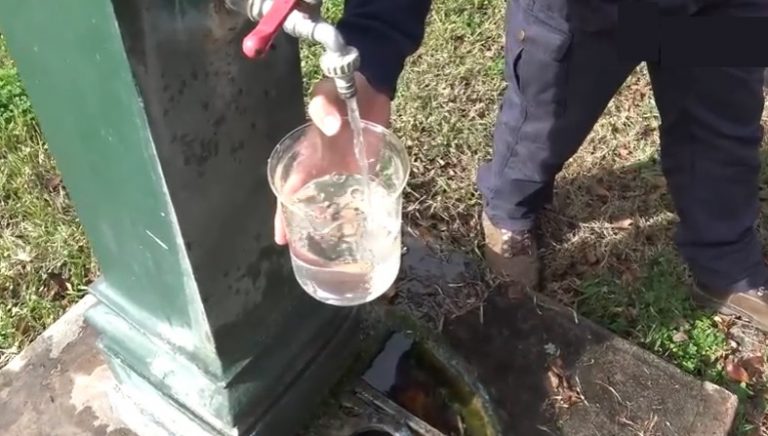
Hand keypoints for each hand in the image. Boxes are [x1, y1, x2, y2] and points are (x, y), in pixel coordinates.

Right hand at [274, 72, 391, 244]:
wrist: (373, 87)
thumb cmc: (344, 90)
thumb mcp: (328, 93)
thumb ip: (324, 106)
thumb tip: (328, 125)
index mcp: (310, 155)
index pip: (291, 190)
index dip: (284, 213)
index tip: (282, 237)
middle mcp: (324, 169)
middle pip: (309, 204)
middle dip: (304, 227)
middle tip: (304, 254)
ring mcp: (345, 172)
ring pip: (334, 204)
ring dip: (332, 225)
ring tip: (333, 252)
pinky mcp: (366, 171)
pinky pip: (360, 196)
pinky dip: (358, 212)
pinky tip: (361, 230)